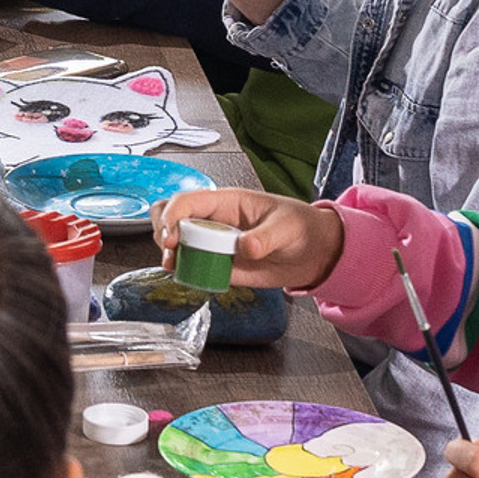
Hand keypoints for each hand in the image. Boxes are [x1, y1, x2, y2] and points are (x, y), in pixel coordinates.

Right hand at [150, 186, 343, 289]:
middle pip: (169, 215)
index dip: (173, 216)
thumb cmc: (301, 227)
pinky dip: (184, 271)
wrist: (315, 253)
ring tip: (175, 267)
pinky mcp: (218, 264)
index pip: (187, 201)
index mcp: (226, 202)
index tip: (172, 237)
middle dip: (163, 232)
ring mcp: (213, 242)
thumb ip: (265, 237)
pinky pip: (192, 265)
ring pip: (175, 240)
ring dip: (170, 253)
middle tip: (171, 252)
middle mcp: (213, 220)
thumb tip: (245, 247)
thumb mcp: (287, 227)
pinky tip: (189, 276)